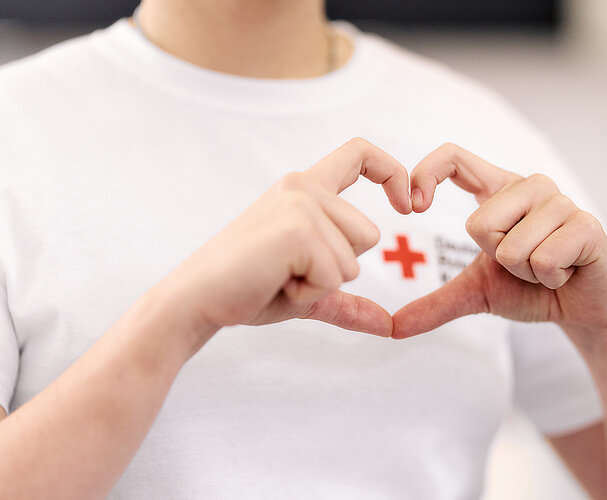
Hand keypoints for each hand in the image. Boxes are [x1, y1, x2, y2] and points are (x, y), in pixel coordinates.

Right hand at [162, 138, 410, 337]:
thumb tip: (389, 326)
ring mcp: (300, 204)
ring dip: (321, 283)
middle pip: (369, 235)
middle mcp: (302, 187)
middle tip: (288, 272)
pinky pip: (336, 276)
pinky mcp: (297, 228)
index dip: (392, 172)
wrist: (197, 300)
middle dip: (337, 269)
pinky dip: (309, 293)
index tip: (409, 206)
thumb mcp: (308, 290)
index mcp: (303, 189)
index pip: (359, 154)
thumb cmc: (248, 289)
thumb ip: (347, 300)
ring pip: (355, 258)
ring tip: (279, 276)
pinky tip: (274, 282)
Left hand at [393, 144, 606, 339]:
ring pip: (511, 247)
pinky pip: (543, 259)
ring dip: (525, 273)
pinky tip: (566, 272)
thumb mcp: (475, 293)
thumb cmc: (529, 289)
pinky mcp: (587, 224)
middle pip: (478, 223)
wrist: (581, 310)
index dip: (427, 174)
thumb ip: (435, 304)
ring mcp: (561, 201)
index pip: (454, 157)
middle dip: (496, 260)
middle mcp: (529, 186)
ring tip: (546, 268)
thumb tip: (391, 328)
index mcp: (498, 190)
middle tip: (523, 264)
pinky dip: (549, 279)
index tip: (414, 207)